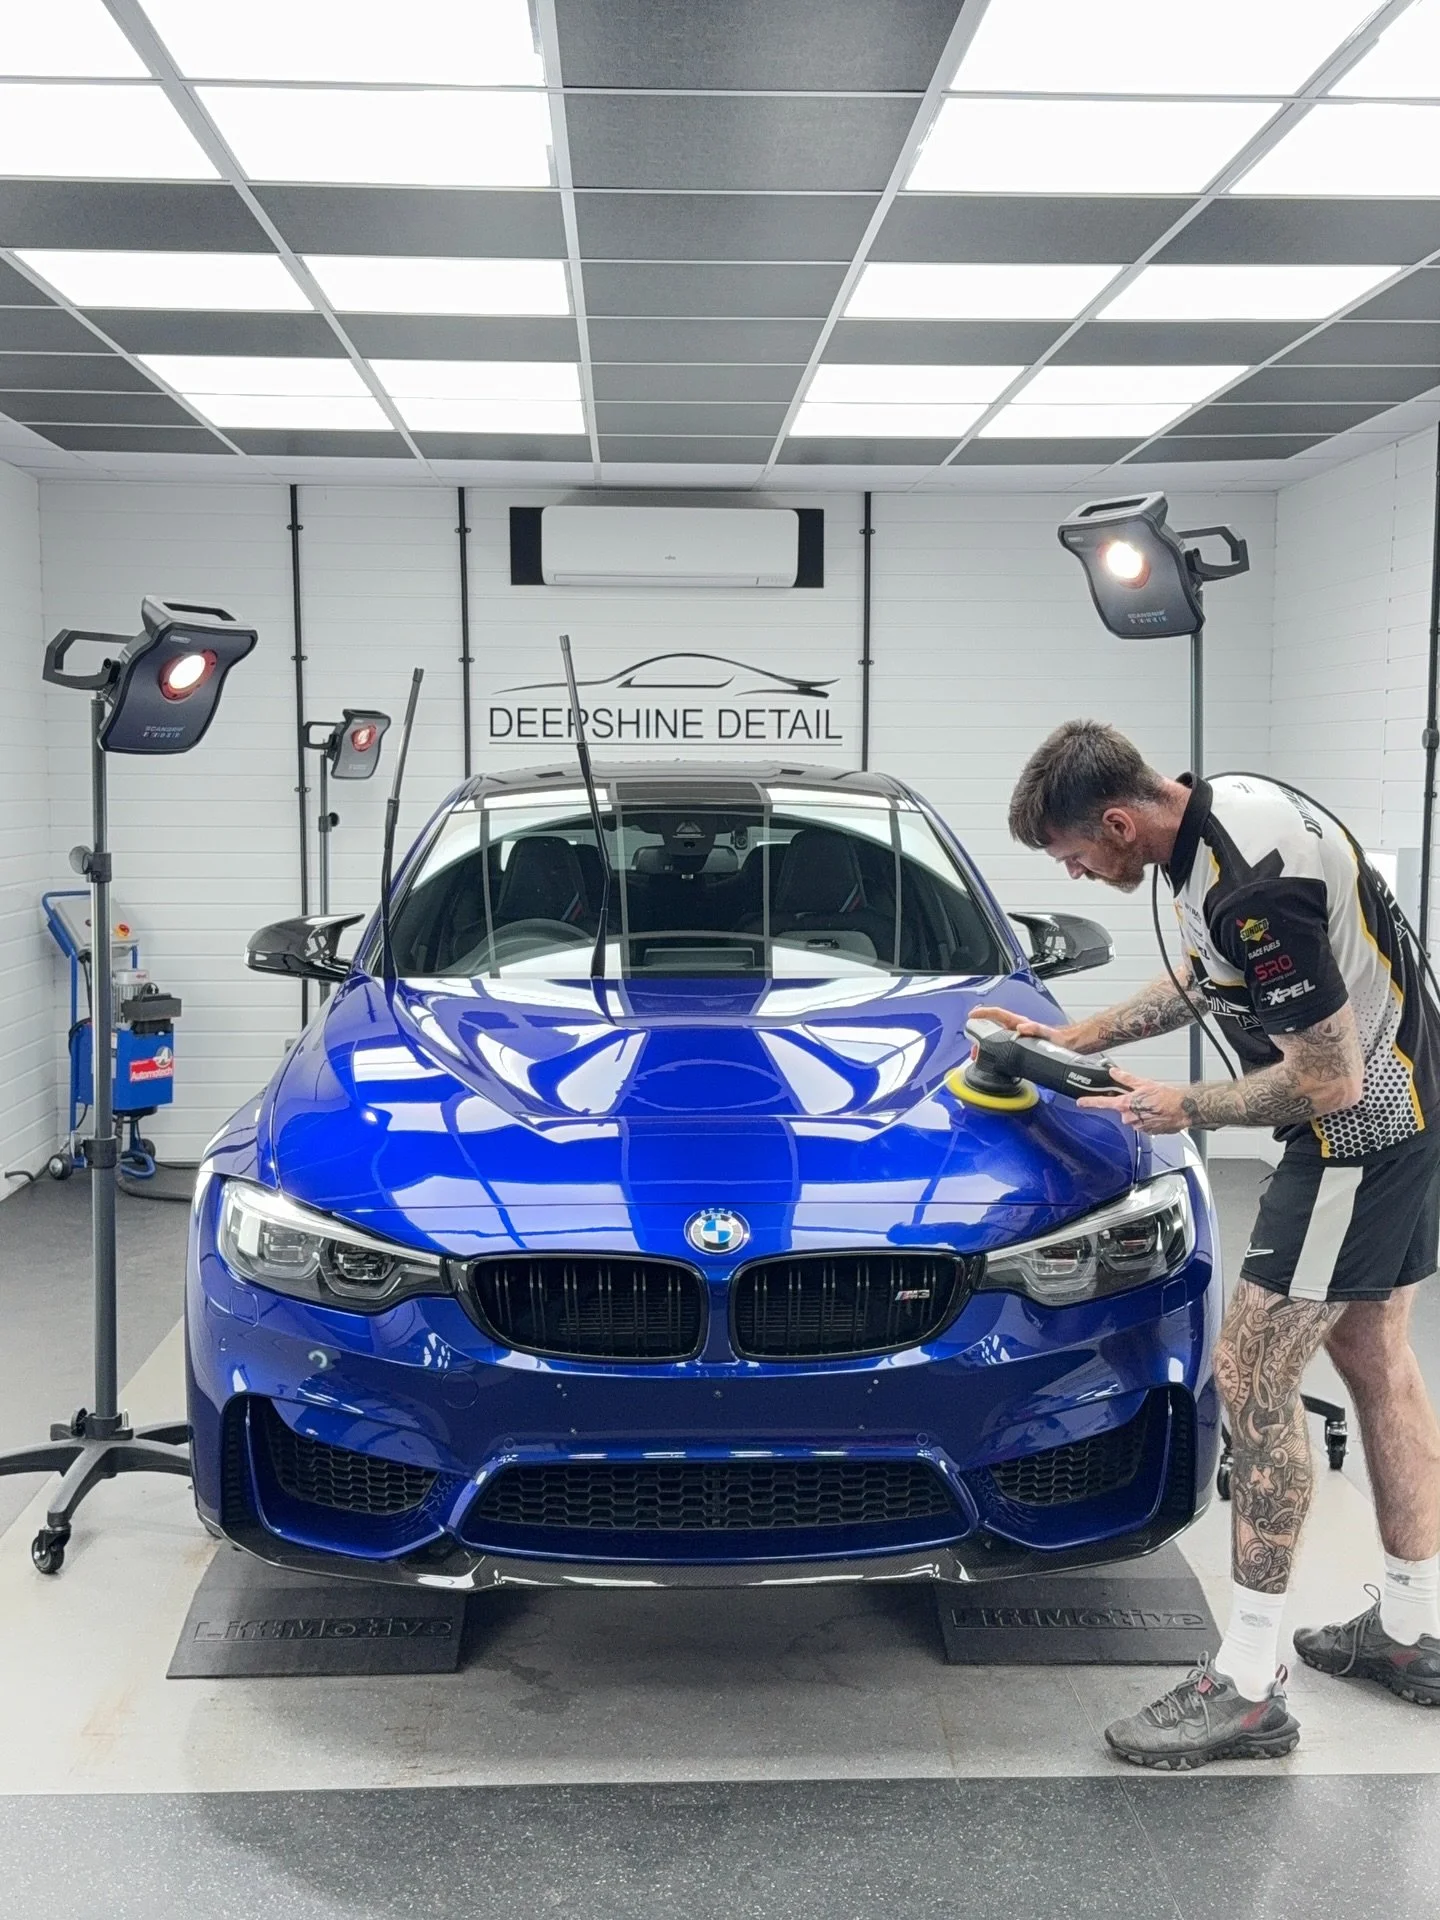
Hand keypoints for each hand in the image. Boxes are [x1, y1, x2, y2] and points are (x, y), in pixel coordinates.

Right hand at [969, 1003, 1072, 1045]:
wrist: (1063, 1046)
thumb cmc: (1055, 1039)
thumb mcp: (1045, 1033)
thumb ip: (1035, 1028)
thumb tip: (1021, 1027)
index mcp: (1018, 1022)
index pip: (996, 1013)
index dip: (982, 1013)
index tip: (972, 1016)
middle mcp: (1014, 1028)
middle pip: (990, 1026)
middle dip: (978, 1034)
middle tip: (973, 1045)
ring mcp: (1014, 1036)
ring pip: (993, 1037)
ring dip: (984, 1045)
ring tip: (978, 1055)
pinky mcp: (1016, 1045)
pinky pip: (999, 1045)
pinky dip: (992, 1051)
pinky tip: (991, 1060)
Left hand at [1077, 1066, 1192, 1133]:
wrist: (1183, 1109)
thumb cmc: (1166, 1097)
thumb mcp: (1143, 1083)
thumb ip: (1126, 1078)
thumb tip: (1114, 1072)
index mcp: (1125, 1104)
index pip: (1102, 1103)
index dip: (1089, 1102)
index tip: (1080, 1102)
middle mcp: (1129, 1117)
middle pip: (1121, 1111)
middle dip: (1129, 1104)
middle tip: (1142, 1099)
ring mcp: (1138, 1126)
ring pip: (1133, 1117)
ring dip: (1139, 1112)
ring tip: (1152, 1106)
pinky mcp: (1147, 1132)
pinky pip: (1142, 1124)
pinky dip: (1147, 1118)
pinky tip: (1156, 1113)